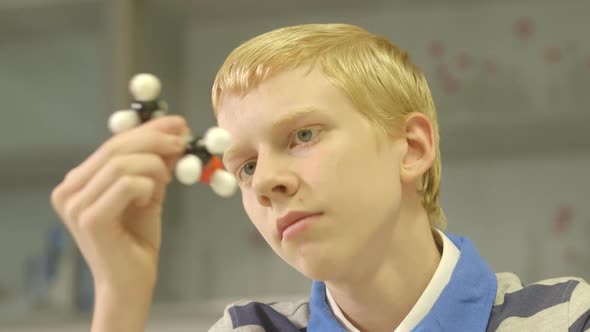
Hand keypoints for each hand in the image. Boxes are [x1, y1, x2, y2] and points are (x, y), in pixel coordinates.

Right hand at [50, 115, 188, 329]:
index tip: (177, 124)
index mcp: (78, 182)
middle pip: (115, 148)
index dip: (147, 129)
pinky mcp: (89, 219)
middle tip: (183, 142)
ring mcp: (75, 205)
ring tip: (167, 181)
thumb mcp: (148, 193)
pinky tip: (151, 199)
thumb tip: (175, 134)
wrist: (131, 282)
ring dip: (154, 166)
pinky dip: (148, 186)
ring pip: (121, 163)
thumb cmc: (137, 240)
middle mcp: (69, 190)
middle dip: (155, 139)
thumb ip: (155, 166)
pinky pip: (126, 184)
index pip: (113, 144)